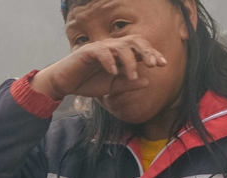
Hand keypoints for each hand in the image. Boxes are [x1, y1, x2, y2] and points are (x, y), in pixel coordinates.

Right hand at [32, 36, 168, 101]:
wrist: (63, 84)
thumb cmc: (87, 83)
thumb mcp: (111, 87)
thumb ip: (128, 84)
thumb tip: (148, 82)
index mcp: (119, 53)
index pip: (140, 48)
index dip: (152, 54)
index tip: (163, 64)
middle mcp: (112, 46)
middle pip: (134, 41)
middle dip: (146, 51)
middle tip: (154, 64)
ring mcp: (100, 47)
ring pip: (121, 46)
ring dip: (129, 61)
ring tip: (131, 76)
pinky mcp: (87, 51)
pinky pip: (102, 51)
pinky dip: (110, 61)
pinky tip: (113, 72)